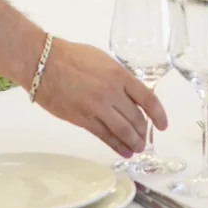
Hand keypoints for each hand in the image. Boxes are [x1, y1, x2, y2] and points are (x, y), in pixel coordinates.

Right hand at [36, 38, 167, 156]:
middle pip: (136, 118)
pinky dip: (117, 146)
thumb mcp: (103, 59)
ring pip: (123, 131)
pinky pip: (105, 136)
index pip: (148, 98)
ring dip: (134, 142)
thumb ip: (118, 76)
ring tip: (138, 148)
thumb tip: (129, 91)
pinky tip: (123, 151)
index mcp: (119, 74)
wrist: (43, 63)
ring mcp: (97, 107)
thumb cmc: (71, 56)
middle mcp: (112, 92)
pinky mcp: (82, 119)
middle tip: (146, 137)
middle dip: (144, 131)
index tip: (164, 125)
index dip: (159, 114)